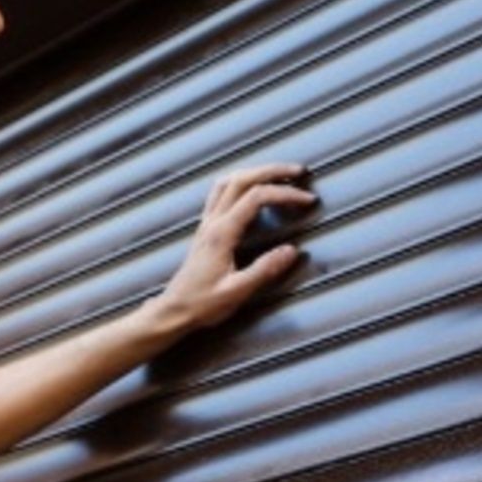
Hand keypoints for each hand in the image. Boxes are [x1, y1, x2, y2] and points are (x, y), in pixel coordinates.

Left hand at [147, 164, 316, 332]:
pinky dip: (241, 184)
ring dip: (255, 173)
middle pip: (242, 179)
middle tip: (300, 172)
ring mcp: (207, 223)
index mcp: (222, 233)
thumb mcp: (237, 292)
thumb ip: (265, 270)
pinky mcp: (206, 229)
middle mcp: (212, 222)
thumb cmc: (202, 305)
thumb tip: (293, 250)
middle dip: (273, 171)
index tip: (307, 200)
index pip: (256, 197)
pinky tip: (253, 191)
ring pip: (228, 181)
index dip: (285, 194)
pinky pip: (220, 193)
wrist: (174, 310)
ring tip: (279, 175)